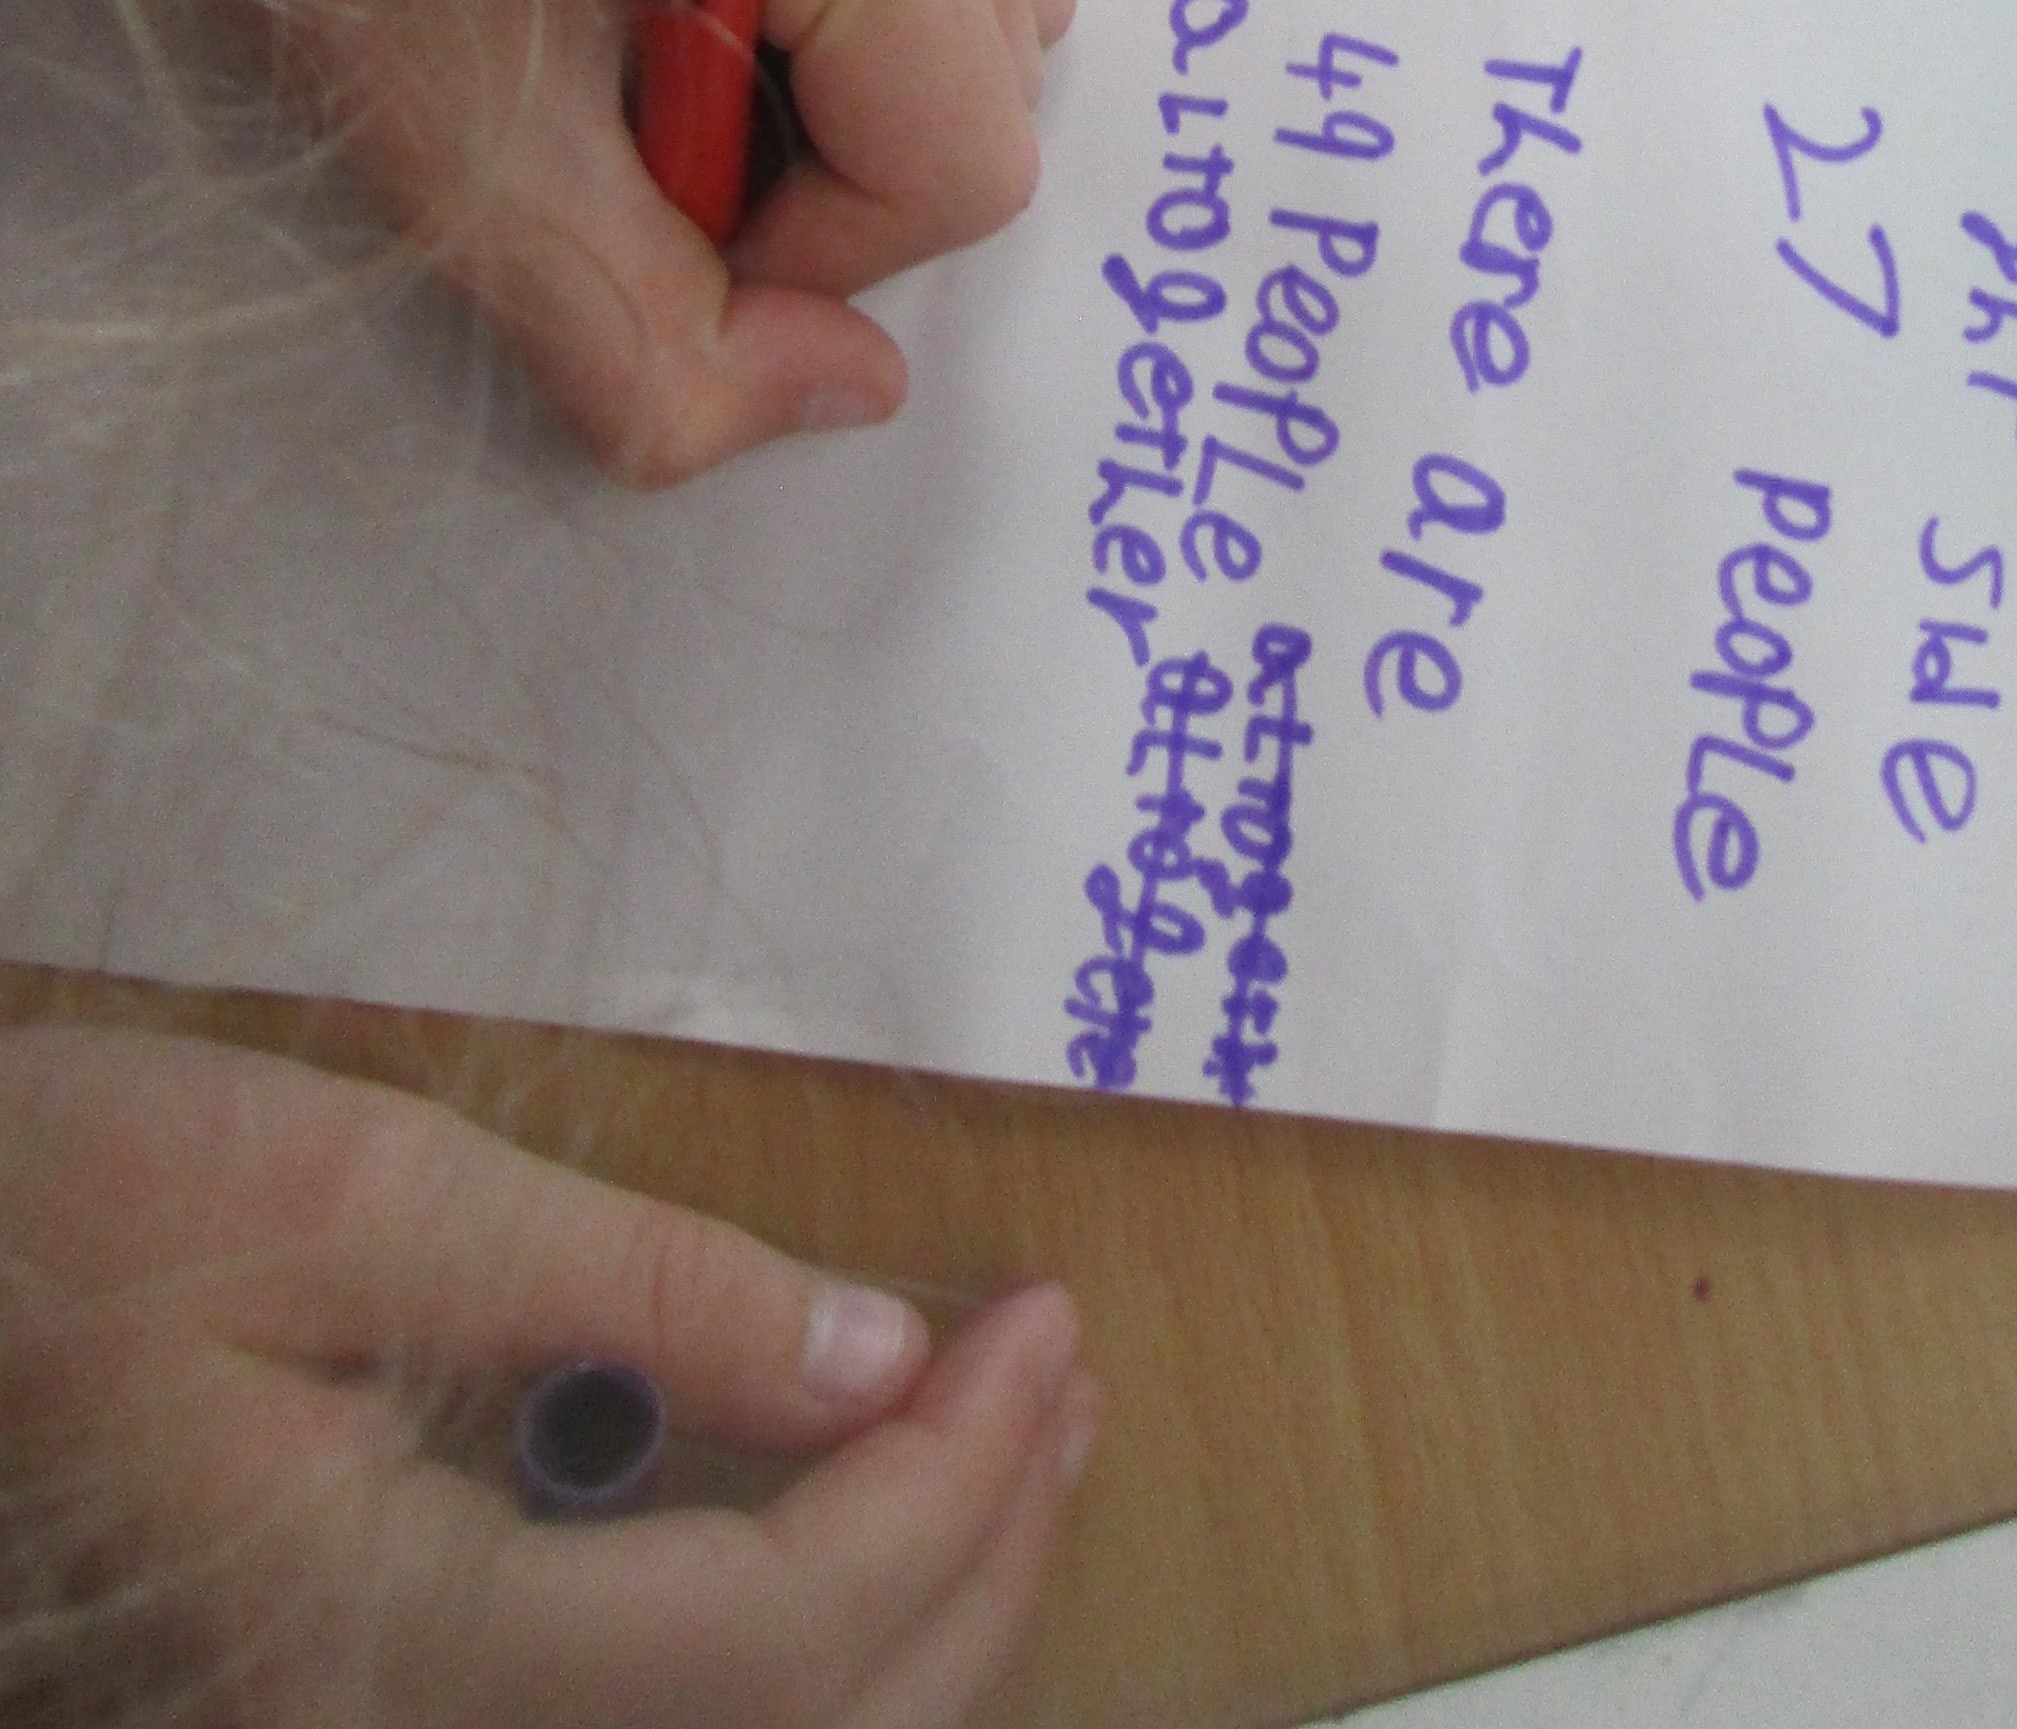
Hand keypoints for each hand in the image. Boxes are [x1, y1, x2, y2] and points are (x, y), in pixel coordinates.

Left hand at [0, 0, 1076, 483]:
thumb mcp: (481, 184)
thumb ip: (661, 351)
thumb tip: (854, 389)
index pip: (963, 155)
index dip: (817, 239)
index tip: (650, 186)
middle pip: (998, 73)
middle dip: (839, 144)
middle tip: (647, 97)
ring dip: (865, 62)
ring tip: (680, 12)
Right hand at [0, 1027, 1094, 1728]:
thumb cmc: (95, 1206)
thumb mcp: (364, 1191)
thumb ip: (633, 1287)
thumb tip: (879, 1357)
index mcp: (376, 1640)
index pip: (753, 1644)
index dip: (944, 1493)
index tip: (1044, 1322)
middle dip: (972, 1567)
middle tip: (1070, 1373)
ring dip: (913, 1620)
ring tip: (1023, 1436)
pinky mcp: (386, 1704)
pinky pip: (649, 1722)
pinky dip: (802, 1640)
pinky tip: (871, 1502)